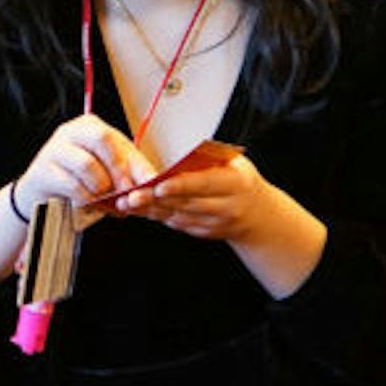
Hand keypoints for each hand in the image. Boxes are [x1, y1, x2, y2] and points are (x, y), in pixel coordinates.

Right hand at [17, 116, 156, 226]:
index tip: (149, 184)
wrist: (42, 197)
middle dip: (118, 169)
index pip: (120, 140)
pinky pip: (72, 184)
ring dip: (100, 186)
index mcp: (90, 126)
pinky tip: (87, 204)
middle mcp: (71, 132)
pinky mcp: (43, 171)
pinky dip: (85, 198)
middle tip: (125, 192)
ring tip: (102, 199)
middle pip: (102, 138)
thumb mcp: (106, 173)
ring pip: (87, 163)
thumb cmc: (78, 182)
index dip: (137, 164)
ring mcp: (55, 149)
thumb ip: (127, 174)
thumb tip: (151, 182)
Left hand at [115, 151, 280, 241]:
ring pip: (177, 216)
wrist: (258, 215)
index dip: (180, 186)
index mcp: (235, 184)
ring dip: (150, 210)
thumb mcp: (235, 163)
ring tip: (127, 202)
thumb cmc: (241, 180)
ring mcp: (215, 223)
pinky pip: (177, 224)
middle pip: (186, 204)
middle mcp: (226, 207)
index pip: (204, 184)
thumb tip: (183, 152)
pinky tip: (140, 209)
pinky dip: (157, 216)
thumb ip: (210, 158)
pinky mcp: (203, 233)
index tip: (159, 186)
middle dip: (156, 201)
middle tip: (131, 196)